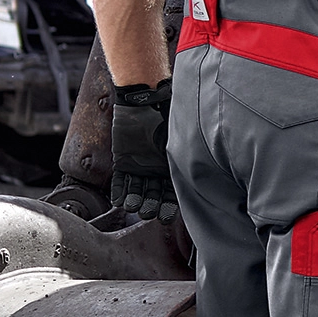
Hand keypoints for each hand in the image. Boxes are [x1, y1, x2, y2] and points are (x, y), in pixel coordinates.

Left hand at [108, 78, 174, 219]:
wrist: (143, 99)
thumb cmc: (165, 114)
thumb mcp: (178, 136)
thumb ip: (184, 152)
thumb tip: (199, 163)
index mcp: (173, 164)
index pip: (173, 191)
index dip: (169, 206)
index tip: (166, 217)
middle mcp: (157, 168)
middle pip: (154, 194)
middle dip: (151, 205)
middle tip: (148, 214)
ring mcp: (140, 165)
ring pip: (137, 189)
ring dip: (135, 200)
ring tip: (132, 208)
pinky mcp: (124, 160)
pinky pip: (121, 180)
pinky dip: (119, 191)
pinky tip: (118, 201)